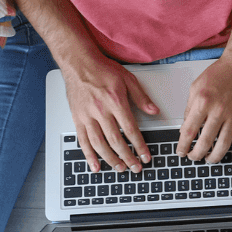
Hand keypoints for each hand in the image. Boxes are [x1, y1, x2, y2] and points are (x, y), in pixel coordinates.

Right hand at [62, 51, 159, 172]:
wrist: (78, 62)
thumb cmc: (102, 69)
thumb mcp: (127, 79)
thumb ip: (141, 97)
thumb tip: (154, 111)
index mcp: (115, 102)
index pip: (130, 130)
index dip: (139, 146)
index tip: (145, 156)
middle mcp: (100, 111)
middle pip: (115, 140)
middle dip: (127, 157)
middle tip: (135, 167)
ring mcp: (87, 116)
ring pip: (99, 144)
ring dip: (110, 159)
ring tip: (120, 168)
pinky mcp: (77, 118)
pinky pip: (83, 140)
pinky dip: (89, 155)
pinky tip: (95, 166)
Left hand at [180, 55, 231, 163]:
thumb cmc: (220, 73)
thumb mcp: (196, 86)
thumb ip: (189, 108)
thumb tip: (186, 127)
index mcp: (203, 102)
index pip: (189, 131)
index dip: (183, 146)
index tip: (181, 152)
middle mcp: (219, 110)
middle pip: (205, 142)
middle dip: (197, 155)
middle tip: (194, 157)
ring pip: (224, 145)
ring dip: (215, 157)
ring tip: (210, 159)